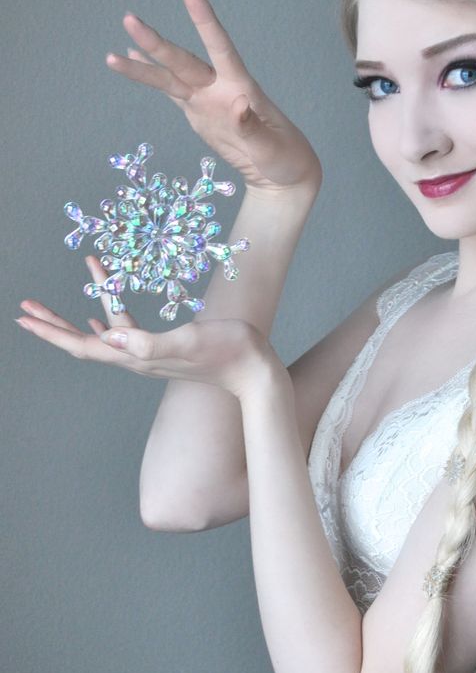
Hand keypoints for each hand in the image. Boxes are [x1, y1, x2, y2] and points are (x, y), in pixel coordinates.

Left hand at [17, 259, 285, 401]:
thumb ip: (149, 342)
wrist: (253, 369)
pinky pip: (125, 332)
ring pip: (102, 334)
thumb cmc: (227, 351)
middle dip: (53, 324)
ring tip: (54, 303)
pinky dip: (107, 318)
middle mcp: (137, 358)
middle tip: (25, 307)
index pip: (84, 345)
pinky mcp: (163, 347)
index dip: (52, 331)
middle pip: (84, 342)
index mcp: (137, 357)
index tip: (24, 316)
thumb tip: (109, 335)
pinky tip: (101, 315)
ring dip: (77, 317)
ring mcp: (149, 354)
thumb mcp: (189, 340)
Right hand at [105, 0, 321, 196]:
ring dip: (144, 64)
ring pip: (170, 76)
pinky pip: (170, 92)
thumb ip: (252, 127)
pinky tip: (128, 60)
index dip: (205, 20)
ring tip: (112, 55)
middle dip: (156, 43)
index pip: (221, 47)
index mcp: (242, 87)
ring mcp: (207, 100)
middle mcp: (221, 87)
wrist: (281, 172)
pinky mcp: (198, 113)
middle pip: (184, 61)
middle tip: (129, 20)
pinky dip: (149, 76)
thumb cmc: (284, 157)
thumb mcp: (272, 147)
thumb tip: (237, 105)